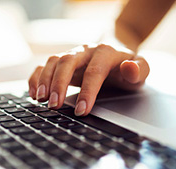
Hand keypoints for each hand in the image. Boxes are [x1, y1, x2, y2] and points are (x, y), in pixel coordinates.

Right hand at [28, 44, 149, 115]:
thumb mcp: (141, 69)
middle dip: (59, 84)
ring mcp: (72, 54)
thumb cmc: (128, 67)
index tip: (82, 111)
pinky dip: (36, 78)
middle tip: (55, 106)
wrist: (117, 54)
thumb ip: (140, 69)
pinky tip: (34, 93)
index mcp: (106, 52)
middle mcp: (86, 51)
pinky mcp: (62, 62)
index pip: (94, 71)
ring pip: (53, 61)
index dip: (87, 91)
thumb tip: (130, 68)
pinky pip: (44, 65)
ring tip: (41, 100)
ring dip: (45, 80)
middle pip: (67, 62)